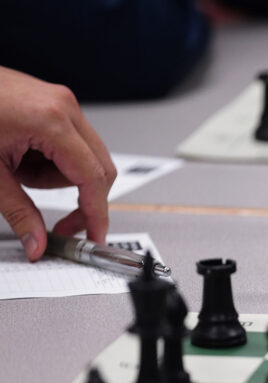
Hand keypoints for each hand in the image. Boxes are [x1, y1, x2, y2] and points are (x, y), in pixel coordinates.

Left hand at [0, 66, 115, 260]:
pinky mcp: (54, 103)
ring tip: (18, 171)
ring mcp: (61, 102)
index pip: (92, 177)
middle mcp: (64, 107)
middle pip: (98, 168)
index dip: (97, 213)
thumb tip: (37, 243)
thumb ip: (18, 213)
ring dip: (58, 176)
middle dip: (80, 198)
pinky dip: (52, 160)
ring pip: (85, 158)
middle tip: (61, 224)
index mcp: (51, 121)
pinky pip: (71, 143)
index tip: (95, 236)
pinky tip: (23, 158)